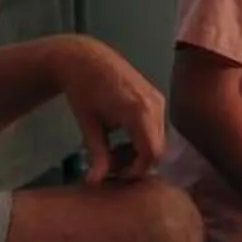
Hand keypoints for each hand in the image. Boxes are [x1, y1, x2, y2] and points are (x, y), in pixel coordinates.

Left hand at [57, 37, 164, 180]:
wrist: (85, 59)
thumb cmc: (82, 90)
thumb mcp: (88, 125)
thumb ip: (97, 154)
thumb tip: (95, 182)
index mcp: (138, 112)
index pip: (151, 154)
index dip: (135, 170)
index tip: (114, 174)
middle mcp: (155, 105)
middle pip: (158, 149)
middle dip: (136, 163)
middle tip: (111, 164)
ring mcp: (158, 100)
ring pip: (158, 139)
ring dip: (139, 151)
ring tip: (114, 150)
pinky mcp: (157, 98)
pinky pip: (157, 128)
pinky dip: (143, 139)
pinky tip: (122, 137)